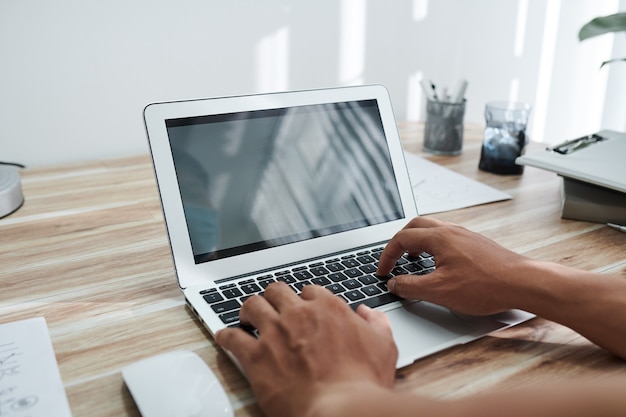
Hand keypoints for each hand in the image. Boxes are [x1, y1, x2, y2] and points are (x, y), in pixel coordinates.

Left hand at [215, 282, 397, 416]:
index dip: (304, 300)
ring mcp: (274, 333)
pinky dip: (227, 335)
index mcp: (328, 308)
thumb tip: (368, 313)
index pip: (309, 290)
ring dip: (248, 310)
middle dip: (273, 298)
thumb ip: (377, 324)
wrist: (340, 410)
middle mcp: (298, 314)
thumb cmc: (362, 383)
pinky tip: (226, 337)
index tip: (302, 308)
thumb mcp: (384, 347)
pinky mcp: (256, 357)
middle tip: (271, 307)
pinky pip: (233, 337)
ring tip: (246, 317)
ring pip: (252, 305)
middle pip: (277, 291)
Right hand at [377, 217, 530, 314]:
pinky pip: (447, 238)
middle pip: (415, 226)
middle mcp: (451, 231)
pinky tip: (439, 266)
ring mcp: (465, 236)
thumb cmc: (486, 285)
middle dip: (399, 242)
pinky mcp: (476, 244)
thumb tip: (394, 284)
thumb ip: (410, 286)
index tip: (383, 271)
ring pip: (432, 230)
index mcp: (439, 238)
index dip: (387, 255)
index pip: (401, 238)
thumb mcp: (439, 291)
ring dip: (417, 243)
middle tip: (393, 260)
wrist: (523, 283)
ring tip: (413, 262)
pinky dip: (433, 247)